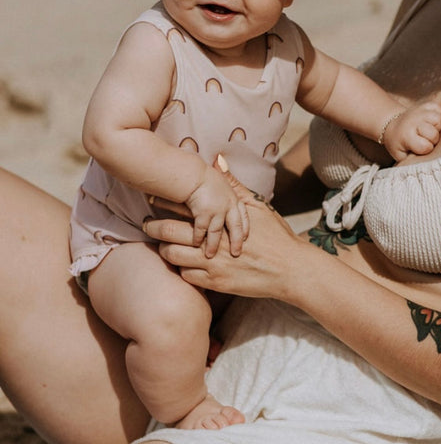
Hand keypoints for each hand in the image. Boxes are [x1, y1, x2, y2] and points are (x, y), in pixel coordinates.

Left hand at [144, 187, 299, 297]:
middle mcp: (214, 242)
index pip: (185, 207)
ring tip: (163, 245)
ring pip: (174, 257)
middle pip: (171, 232)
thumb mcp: (258, 207)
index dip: (165, 201)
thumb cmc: (276, 236)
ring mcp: (213, 265)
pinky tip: (184, 265)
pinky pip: (186, 277)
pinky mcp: (216, 284)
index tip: (153, 197)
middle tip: (146, 224)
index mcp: (222, 221)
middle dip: (154, 227)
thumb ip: (233, 185)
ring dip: (166, 250)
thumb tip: (217, 159)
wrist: (291, 270)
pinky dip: (182, 270)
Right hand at [184, 163, 249, 256]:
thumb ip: (224, 186)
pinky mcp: (204, 215)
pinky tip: (195, 245)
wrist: (193, 174)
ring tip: (210, 256)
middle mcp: (228, 205)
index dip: (244, 227)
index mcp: (233, 197)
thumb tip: (226, 181)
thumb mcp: (219, 180)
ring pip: (217, 233)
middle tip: (236, 254)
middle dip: (236, 241)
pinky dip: (198, 238)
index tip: (246, 237)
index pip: (243, 215)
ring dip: (213, 245)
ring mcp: (217, 211)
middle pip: (235, 227)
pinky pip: (201, 231)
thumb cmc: (202, 176)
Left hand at [382, 101, 440, 159]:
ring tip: (427, 131)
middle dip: (431, 140)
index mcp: (406, 135)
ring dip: (436, 128)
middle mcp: (413, 121)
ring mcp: (420, 111)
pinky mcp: (426, 105)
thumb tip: (428, 163)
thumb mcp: (401, 156)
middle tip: (423, 140)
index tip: (418, 148)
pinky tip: (429, 122)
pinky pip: (439, 110)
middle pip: (434, 134)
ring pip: (438, 120)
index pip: (425, 146)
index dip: (425, 150)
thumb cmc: (399, 144)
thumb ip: (413, 160)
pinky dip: (437, 117)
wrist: (392, 126)